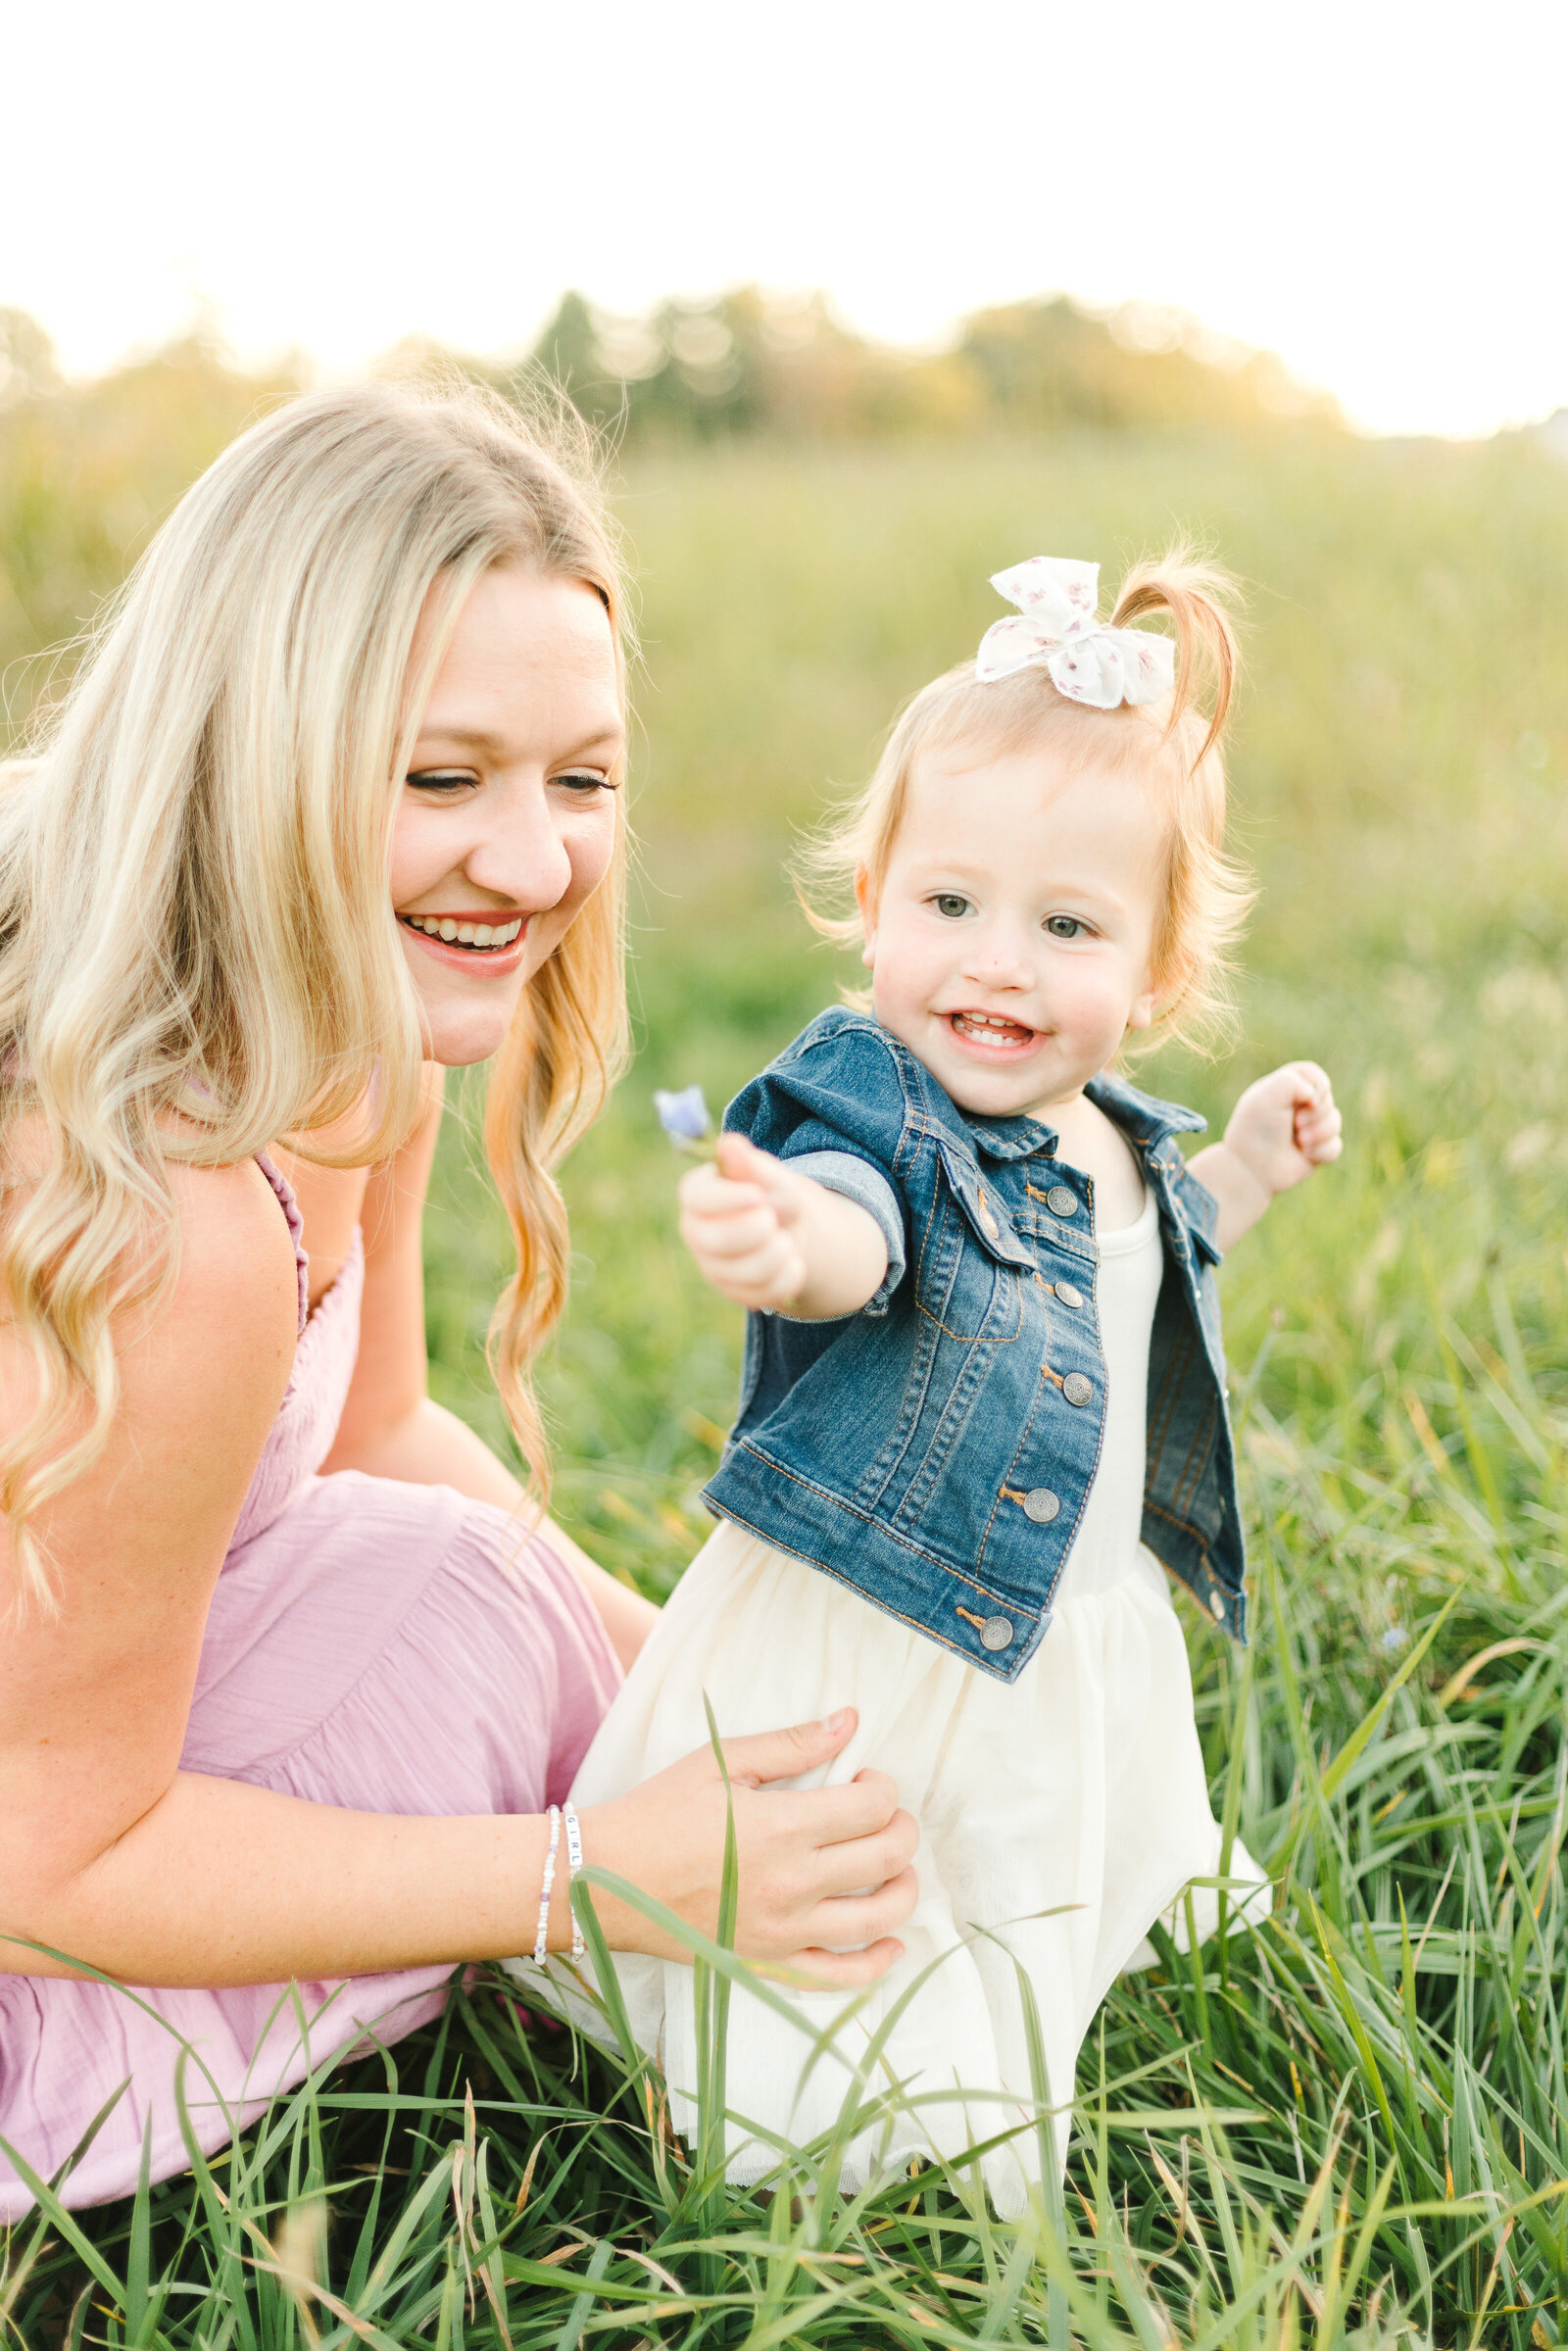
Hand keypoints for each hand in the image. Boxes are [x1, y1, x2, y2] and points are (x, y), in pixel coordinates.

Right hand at [584, 1710, 920, 1987]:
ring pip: (878, 1919)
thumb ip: (790, 1744)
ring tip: (895, 1867)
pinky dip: (877, 1965)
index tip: (867, 1779)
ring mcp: (783, 1932)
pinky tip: (891, 1944)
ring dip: (904, 1889)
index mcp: (783, 1827)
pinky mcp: (769, 1965)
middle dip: (902, 1828)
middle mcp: (792, 1884)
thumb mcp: (719, 1762)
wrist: (603, 1879)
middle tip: (886, 1815)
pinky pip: (840, 1977)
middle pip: (887, 1858)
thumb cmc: (658, 1813)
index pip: (872, 1807)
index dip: (884, 1786)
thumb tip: (849, 1721)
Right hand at [678, 1133, 816, 1310]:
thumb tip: (728, 1145)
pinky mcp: (735, 1291)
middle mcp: (697, 1232)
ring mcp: (713, 1266)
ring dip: (776, 1253)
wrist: (790, 1228)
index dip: (726, 1199)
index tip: (758, 1195)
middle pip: (713, 1240)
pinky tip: (793, 1262)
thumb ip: (748, 1164)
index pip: (695, 1198)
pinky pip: (761, 1293)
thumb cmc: (772, 1193)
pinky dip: (788, 1277)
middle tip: (773, 1219)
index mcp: (698, 1195)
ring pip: (741, 1272)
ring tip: (786, 1239)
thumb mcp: (767, 1174)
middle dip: (753, 1230)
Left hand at [1222, 1061, 1342, 1202]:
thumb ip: (1291, 1081)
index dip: (1319, 1084)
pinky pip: (1336, 1146)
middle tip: (1295, 1124)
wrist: (1250, 1169)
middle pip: (1327, 1099)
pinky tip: (1304, 1154)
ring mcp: (1309, 1128)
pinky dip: (1322, 1151)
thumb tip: (1315, 1096)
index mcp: (1283, 1089)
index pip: (1312, 1074)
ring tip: (1300, 1141)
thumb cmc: (1255, 1131)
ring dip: (1320, 1132)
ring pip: (1335, 1122)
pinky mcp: (1316, 1150)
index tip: (1308, 1099)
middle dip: (1316, 1114)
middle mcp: (1297, 1107)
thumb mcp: (1266, 1096)